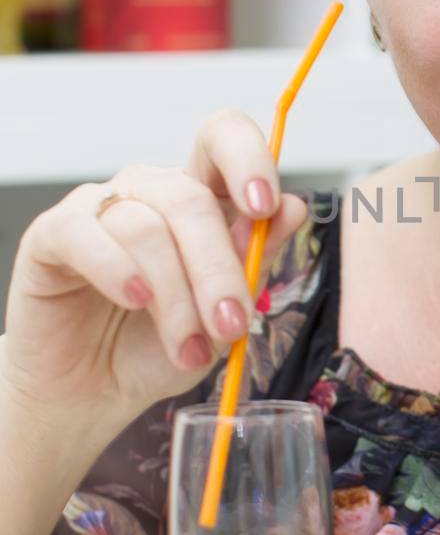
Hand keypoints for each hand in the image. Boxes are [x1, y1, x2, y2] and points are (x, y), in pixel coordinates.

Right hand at [0, 109, 306, 429]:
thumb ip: (253, 262)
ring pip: (146, 227)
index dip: (248, 159)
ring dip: (175, 296)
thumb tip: (292, 208)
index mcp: (199, 198)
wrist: (93, 394)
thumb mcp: (220, 317)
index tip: (265, 207)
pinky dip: (117, 270)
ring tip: (187, 349)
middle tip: (232, 325)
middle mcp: (149, 192)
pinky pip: (86, 235)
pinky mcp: (52, 234)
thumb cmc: (157, 349)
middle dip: (218, 269)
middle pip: (190, 198)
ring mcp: (99, 207)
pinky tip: (135, 300)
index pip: (222, 140)